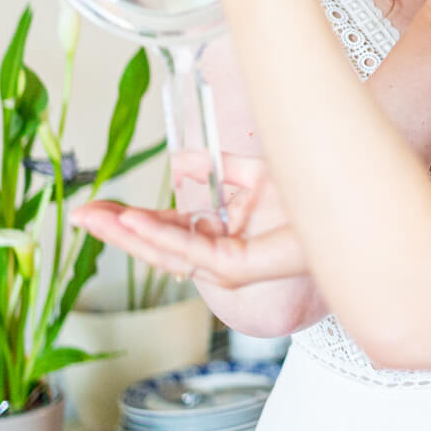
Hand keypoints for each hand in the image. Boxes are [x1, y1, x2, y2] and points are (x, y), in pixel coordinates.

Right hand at [72, 153, 307, 289]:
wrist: (350, 193)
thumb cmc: (312, 190)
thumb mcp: (254, 173)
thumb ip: (215, 169)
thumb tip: (177, 164)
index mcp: (225, 235)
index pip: (169, 231)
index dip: (132, 220)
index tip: (97, 208)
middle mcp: (225, 254)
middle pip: (160, 246)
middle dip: (118, 231)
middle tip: (80, 215)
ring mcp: (232, 264)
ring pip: (169, 253)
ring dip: (130, 234)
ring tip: (96, 218)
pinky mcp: (243, 265)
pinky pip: (195, 252)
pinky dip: (162, 237)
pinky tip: (134, 224)